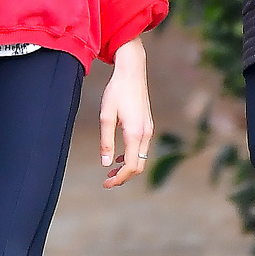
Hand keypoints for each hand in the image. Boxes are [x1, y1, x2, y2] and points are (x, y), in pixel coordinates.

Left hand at [99, 37, 152, 188]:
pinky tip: (120, 155)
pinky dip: (132, 156)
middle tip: (107, 180)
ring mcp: (149, 128)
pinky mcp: (148, 123)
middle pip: (139, 166)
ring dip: (128, 167)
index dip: (119, 179)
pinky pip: (143, 148)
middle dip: (124, 177)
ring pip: (142, 157)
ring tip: (111, 170)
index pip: (131, 166)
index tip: (105, 183)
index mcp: (135, 132)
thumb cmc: (117, 91)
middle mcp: (146, 133)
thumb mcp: (106, 116)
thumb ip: (106, 142)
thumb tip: (106, 164)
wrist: (132, 71)